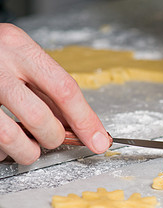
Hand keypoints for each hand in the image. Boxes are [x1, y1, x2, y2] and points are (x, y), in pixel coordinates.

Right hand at [0, 24, 109, 164]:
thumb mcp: (23, 59)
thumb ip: (49, 89)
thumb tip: (82, 126)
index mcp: (19, 47)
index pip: (65, 89)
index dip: (86, 121)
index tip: (98, 141)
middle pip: (41, 118)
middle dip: (53, 138)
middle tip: (51, 137)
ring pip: (12, 137)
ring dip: (28, 150)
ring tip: (27, 144)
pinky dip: (3, 151)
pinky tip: (4, 142)